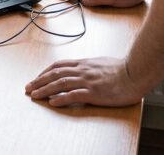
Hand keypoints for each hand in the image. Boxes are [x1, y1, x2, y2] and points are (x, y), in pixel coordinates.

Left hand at [25, 57, 144, 106]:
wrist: (135, 72)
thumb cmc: (123, 68)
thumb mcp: (102, 62)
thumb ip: (90, 66)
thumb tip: (83, 68)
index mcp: (84, 63)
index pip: (59, 65)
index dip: (45, 72)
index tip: (36, 78)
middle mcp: (83, 70)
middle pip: (55, 74)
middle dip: (39, 81)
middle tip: (28, 87)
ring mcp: (87, 81)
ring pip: (60, 83)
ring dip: (45, 89)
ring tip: (34, 95)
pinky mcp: (94, 92)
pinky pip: (73, 95)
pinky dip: (61, 98)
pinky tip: (52, 102)